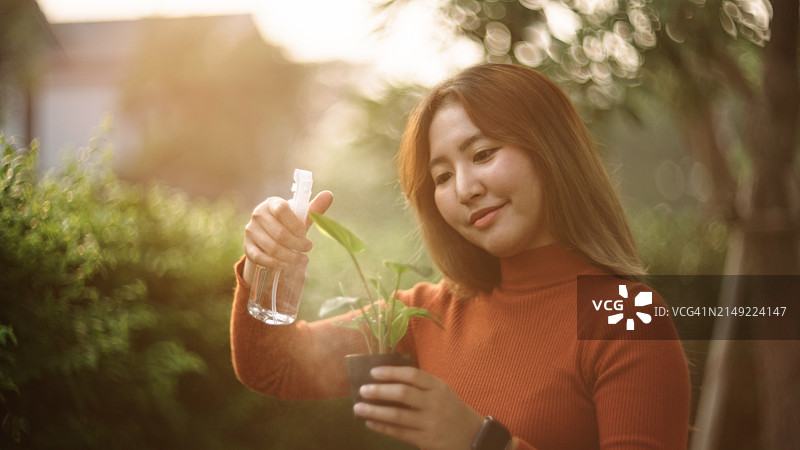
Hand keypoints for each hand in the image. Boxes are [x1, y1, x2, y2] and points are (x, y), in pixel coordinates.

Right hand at [243, 191, 332, 284]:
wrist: (270, 236)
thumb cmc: (288, 224)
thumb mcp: (301, 217)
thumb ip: (314, 209)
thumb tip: (329, 195)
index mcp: (272, 203)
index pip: (282, 210)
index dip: (295, 224)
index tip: (305, 233)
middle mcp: (258, 215)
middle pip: (279, 233)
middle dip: (297, 244)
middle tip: (308, 249)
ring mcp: (251, 231)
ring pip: (272, 247)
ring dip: (290, 256)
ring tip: (302, 259)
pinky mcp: (247, 246)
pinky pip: (261, 258)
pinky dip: (276, 263)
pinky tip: (287, 265)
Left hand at [353, 366, 484, 449]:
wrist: (473, 435)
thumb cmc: (450, 409)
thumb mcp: (441, 392)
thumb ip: (420, 386)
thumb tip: (385, 382)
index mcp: (438, 387)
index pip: (412, 375)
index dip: (391, 372)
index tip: (373, 372)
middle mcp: (435, 403)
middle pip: (403, 394)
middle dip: (380, 391)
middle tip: (362, 390)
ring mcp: (431, 422)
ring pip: (398, 415)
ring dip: (375, 411)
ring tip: (358, 407)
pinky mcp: (427, 439)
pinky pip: (400, 432)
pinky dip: (383, 427)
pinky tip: (370, 422)